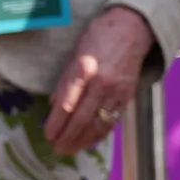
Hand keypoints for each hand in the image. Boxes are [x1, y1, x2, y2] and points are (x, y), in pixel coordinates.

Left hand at [44, 5, 154, 155]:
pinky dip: (100, 133)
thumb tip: (53, 106)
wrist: (131, 30)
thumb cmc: (97, 38)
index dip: (57, 122)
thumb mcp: (74, 55)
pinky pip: (112, 120)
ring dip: (83, 140)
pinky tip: (90, 141)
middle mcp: (102, 83)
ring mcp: (117, 91)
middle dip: (68, 136)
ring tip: (70, 150)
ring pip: (98, 123)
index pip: (67, 103)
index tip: (48, 134)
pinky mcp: (127, 96)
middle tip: (56, 148)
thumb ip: (65, 82)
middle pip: (82, 117)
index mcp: (84, 70)